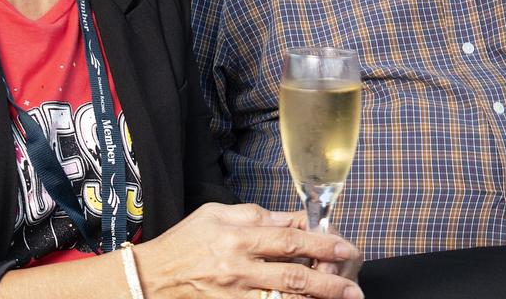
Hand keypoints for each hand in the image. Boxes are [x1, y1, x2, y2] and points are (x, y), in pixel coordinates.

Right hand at [135, 202, 362, 298]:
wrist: (151, 278)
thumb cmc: (184, 241)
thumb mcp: (216, 214)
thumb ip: (256, 215)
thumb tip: (290, 220)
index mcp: (238, 236)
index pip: (288, 238)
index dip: (321, 242)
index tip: (344, 245)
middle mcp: (240, 267)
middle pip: (294, 274)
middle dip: (329, 280)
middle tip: (354, 285)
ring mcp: (235, 294)